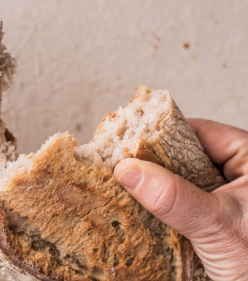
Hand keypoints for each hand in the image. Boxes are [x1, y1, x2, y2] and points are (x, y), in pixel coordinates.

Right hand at [114, 118, 247, 280]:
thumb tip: (129, 170)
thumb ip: (175, 197)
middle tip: (122, 168)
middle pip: (186, 156)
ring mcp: (223, 197)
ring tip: (126, 188)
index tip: (129, 144)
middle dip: (154, 164)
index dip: (163, 135)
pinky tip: (142, 209)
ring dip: (155, 188)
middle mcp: (237, 174)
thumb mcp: (218, 226)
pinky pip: (180, 203)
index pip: (200, 132)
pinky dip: (161, 207)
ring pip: (180, 181)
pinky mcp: (212, 219)